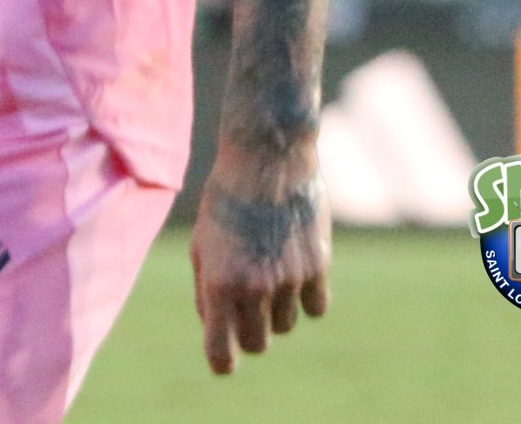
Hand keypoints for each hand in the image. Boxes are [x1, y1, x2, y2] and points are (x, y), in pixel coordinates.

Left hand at [188, 146, 330, 375]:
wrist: (267, 158)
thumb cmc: (226, 200)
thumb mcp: (202, 242)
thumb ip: (206, 289)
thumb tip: (218, 328)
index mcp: (218, 283)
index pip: (221, 352)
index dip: (222, 361)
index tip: (224, 359)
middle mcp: (253, 287)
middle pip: (256, 344)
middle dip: (249, 331)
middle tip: (247, 303)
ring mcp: (288, 279)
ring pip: (286, 325)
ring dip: (277, 310)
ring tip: (269, 269)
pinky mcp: (318, 267)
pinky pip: (316, 308)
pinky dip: (307, 298)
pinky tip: (297, 270)